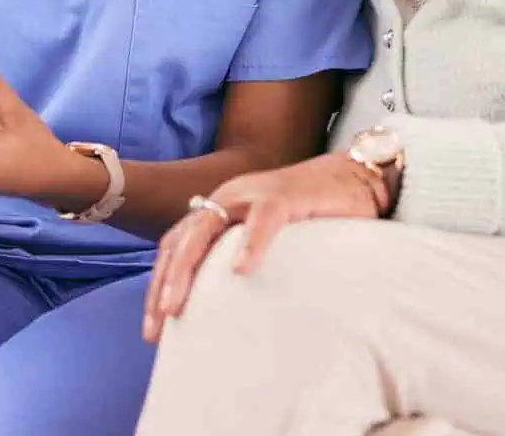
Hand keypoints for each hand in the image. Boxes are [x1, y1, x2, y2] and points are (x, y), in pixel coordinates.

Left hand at [142, 152, 382, 342]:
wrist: (352, 177)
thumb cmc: (310, 216)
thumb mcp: (264, 239)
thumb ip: (239, 259)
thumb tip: (221, 308)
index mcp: (219, 210)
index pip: (175, 247)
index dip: (159, 283)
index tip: (152, 328)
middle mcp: (227, 199)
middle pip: (181, 240)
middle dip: (163, 283)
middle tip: (156, 325)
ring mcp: (253, 194)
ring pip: (206, 227)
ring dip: (187, 268)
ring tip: (176, 305)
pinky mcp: (285, 197)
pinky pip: (263, 220)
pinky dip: (250, 244)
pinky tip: (241, 271)